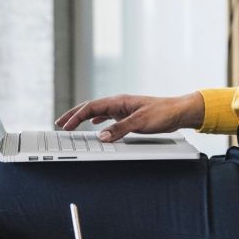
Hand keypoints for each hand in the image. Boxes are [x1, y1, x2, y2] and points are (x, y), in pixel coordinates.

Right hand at [56, 93, 202, 141]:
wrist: (178, 112)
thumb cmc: (162, 113)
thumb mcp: (140, 123)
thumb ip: (120, 129)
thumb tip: (101, 136)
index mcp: (119, 101)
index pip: (91, 107)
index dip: (76, 117)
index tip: (65, 126)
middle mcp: (119, 103)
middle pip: (90, 107)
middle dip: (73, 115)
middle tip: (59, 123)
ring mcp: (123, 108)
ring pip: (97, 112)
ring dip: (83, 117)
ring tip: (71, 123)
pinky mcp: (129, 115)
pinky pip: (107, 116)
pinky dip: (97, 120)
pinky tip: (95, 124)